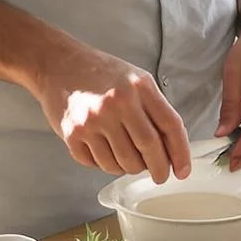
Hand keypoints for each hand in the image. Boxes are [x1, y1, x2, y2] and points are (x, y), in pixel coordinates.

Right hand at [33, 44, 189, 182]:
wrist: (57, 65)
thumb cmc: (100, 73)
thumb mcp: (135, 79)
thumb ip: (154, 108)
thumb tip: (171, 148)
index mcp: (138, 87)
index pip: (170, 126)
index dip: (180, 153)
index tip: (182, 171)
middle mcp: (117, 103)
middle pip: (148, 149)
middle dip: (159, 169)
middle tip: (160, 175)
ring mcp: (93, 121)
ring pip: (122, 163)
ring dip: (130, 168)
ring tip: (129, 159)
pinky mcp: (73, 135)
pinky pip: (98, 164)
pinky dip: (106, 165)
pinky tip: (106, 152)